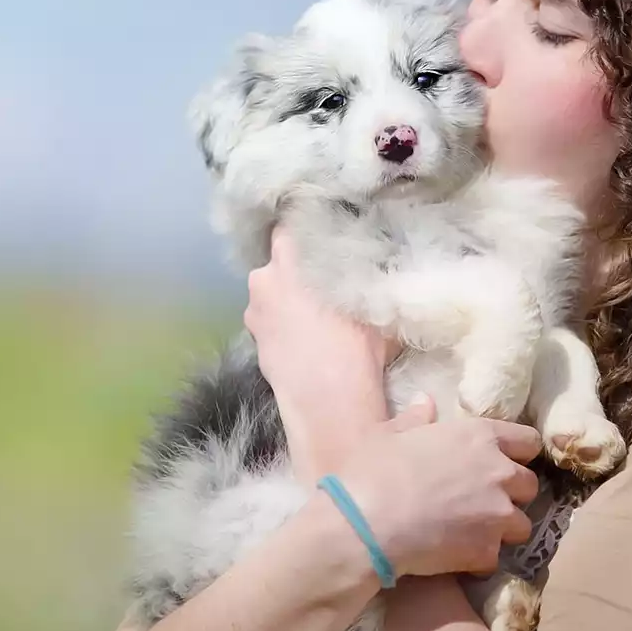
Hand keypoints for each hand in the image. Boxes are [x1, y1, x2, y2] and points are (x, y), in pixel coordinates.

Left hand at [245, 226, 401, 479]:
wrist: (329, 407)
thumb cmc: (356, 349)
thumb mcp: (374, 304)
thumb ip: (368, 277)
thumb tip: (378, 268)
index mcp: (289, 259)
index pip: (290, 223)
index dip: (307, 224)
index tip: (325, 228)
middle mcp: (263, 280)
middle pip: (280, 260)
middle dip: (300, 265)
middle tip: (327, 273)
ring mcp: (253, 314)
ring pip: (273, 292)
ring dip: (290, 296)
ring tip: (318, 311)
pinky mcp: (254, 343)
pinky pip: (271, 319)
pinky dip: (285, 322)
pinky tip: (308, 336)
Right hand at [330, 396, 542, 578]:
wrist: (367, 524)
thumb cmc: (374, 471)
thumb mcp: (390, 435)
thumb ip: (416, 419)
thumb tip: (425, 401)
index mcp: (479, 436)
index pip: (528, 441)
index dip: (519, 453)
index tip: (505, 462)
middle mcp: (499, 472)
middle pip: (529, 486)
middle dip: (512, 495)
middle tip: (485, 502)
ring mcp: (498, 513)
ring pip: (520, 526)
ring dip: (501, 530)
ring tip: (473, 535)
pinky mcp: (487, 550)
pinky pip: (494, 558)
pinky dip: (479, 560)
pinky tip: (456, 558)